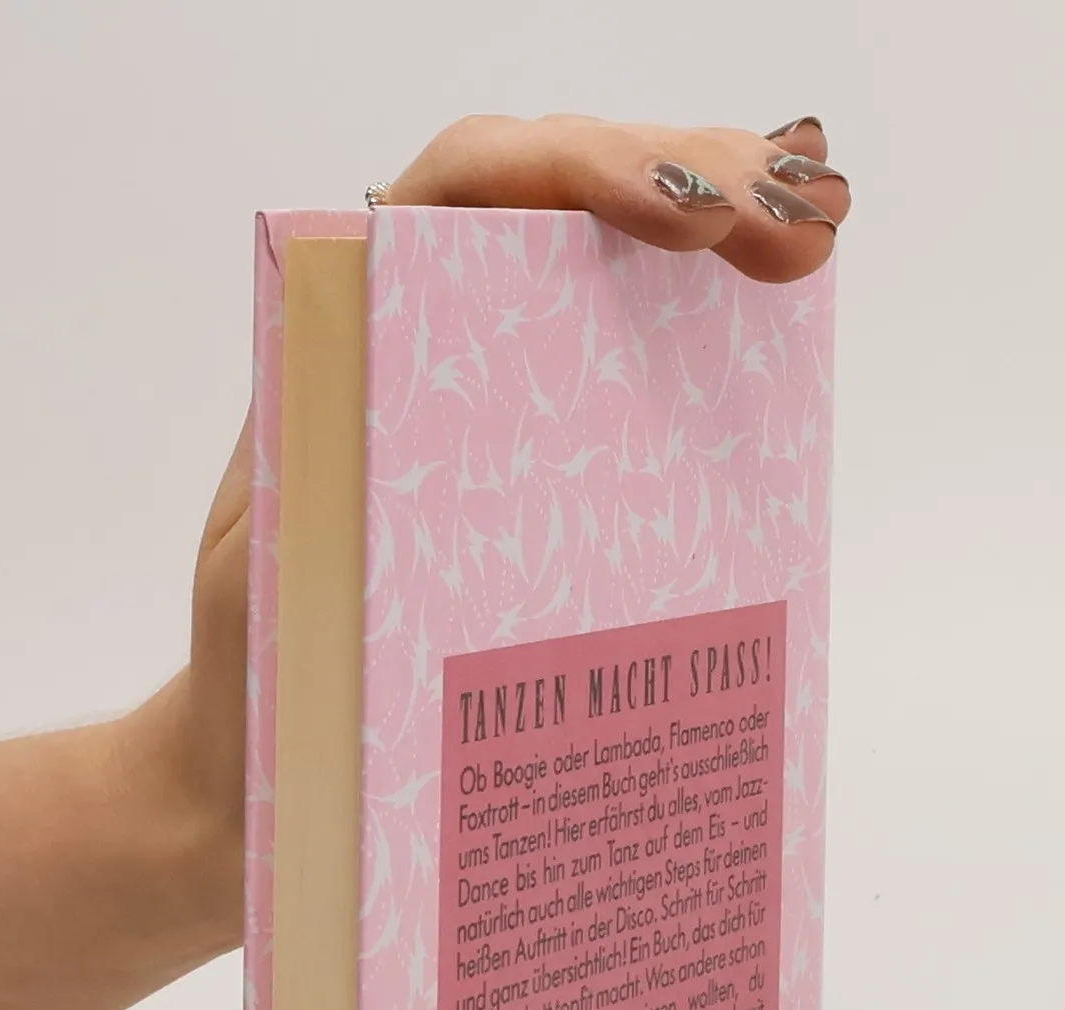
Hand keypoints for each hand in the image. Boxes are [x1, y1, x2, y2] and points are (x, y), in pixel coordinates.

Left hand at [155, 113, 847, 956]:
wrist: (264, 782)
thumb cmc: (255, 688)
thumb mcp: (269, 574)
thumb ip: (317, 475)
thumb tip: (386, 365)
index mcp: (344, 345)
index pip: (467, 192)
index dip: (580, 172)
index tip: (682, 218)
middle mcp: (416, 346)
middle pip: (561, 203)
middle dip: (689, 180)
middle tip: (794, 227)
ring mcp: (484, 402)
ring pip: (605, 268)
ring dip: (716, 226)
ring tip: (809, 236)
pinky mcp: (534, 468)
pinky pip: (623, 368)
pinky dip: (702, 327)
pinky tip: (776, 305)